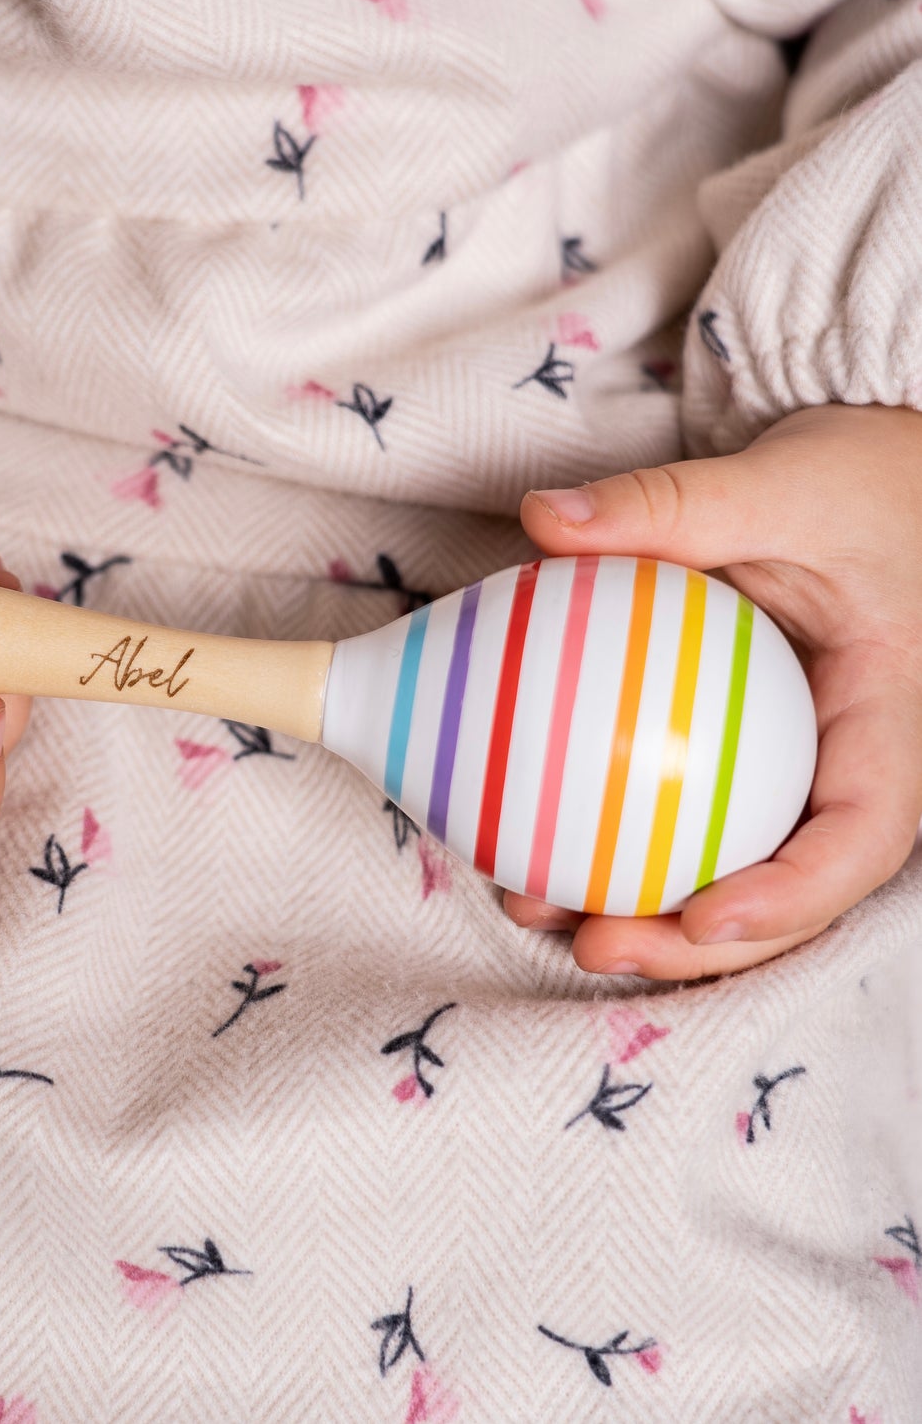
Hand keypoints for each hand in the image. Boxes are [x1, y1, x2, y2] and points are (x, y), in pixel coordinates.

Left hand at [508, 403, 921, 978]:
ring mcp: (799, 768)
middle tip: (596, 945)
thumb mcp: (774, 482)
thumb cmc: (851, 479)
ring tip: (541, 916)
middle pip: (792, 888)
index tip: (705, 916)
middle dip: (700, 943)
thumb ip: (667, 503)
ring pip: (737, 872)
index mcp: (889, 714)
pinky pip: (696, 821)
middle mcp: (850, 761)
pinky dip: (626, 850)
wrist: (874, 478)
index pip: (865, 831)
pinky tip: (537, 856)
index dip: (794, 894)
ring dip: (649, 919)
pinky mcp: (749, 758)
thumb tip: (544, 516)